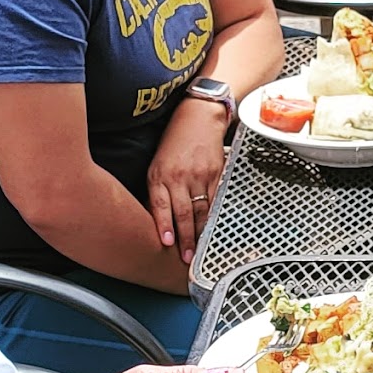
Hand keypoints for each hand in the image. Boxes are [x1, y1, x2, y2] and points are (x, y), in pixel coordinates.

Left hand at [148, 99, 227, 265]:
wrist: (199, 116)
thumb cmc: (174, 141)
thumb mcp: (157, 163)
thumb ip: (157, 189)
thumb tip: (157, 218)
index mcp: (159, 174)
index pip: (161, 205)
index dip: (164, 225)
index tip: (167, 242)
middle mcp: (179, 175)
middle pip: (182, 212)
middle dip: (185, 237)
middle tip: (186, 257)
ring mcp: (199, 175)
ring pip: (200, 209)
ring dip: (199, 231)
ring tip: (198, 248)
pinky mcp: (215, 172)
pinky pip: (214, 200)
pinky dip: (212, 216)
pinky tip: (212, 229)